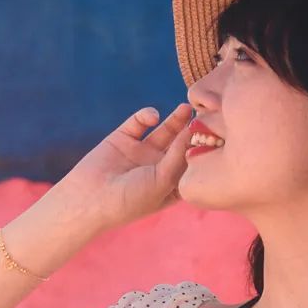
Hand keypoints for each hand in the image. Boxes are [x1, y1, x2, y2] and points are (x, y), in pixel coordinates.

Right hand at [60, 102, 194, 230]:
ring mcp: (141, 152)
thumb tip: (192, 131)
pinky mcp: (123, 138)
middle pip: (181, 144)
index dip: (203, 151)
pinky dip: (147, 115)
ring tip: (186, 108)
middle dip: (192, 131)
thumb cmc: (130, 199)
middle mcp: (157, 167)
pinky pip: (140, 121)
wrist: (89, 199)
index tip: (217, 137)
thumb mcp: (162, 182)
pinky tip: (152, 117)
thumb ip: (178, 156)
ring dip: (176, 119)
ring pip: (164, 131)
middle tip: (204, 116)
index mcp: (170, 185)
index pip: (192, 164)